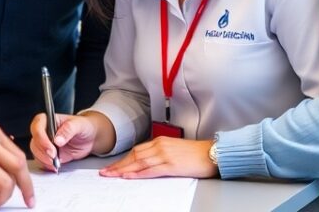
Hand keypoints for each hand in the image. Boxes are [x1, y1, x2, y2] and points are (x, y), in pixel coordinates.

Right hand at [29, 113, 98, 170]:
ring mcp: (45, 144)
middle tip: (54, 157)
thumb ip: (68, 129)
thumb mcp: (79, 125)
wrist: (90, 138)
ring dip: (44, 159)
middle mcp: (44, 132)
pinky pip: (41, 161)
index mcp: (48, 120)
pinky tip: (55, 166)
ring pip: (36, 152)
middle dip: (43, 152)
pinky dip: (47, 165)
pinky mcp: (48, 155)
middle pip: (35, 141)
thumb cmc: (83, 126)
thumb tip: (57, 140)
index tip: (51, 147)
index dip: (41, 138)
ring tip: (56, 163)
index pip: (37, 126)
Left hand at [99, 138, 217, 178]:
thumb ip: (160, 152)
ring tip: (112, 175)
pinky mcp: (171, 165)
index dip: (123, 159)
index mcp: (160, 141)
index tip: (113, 166)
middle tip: (106, 172)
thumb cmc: (196, 153)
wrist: (212, 153)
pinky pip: (150, 170)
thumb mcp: (174, 148)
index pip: (136, 150)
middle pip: (134, 156)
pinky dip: (138, 173)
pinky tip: (129, 176)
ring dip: (123, 169)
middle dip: (118, 165)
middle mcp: (160, 146)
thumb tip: (147, 161)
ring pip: (139, 163)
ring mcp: (165, 155)